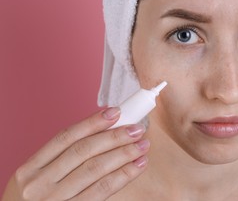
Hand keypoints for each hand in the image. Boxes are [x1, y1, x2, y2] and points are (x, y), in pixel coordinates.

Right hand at [2, 108, 148, 200]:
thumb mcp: (36, 180)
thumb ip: (61, 160)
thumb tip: (102, 133)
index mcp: (29, 169)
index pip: (65, 137)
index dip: (92, 122)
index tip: (115, 112)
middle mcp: (39, 184)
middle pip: (83, 151)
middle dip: (113, 137)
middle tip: (136, 129)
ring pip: (95, 169)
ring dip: (123, 154)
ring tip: (142, 146)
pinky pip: (102, 191)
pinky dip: (123, 176)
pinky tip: (137, 166)